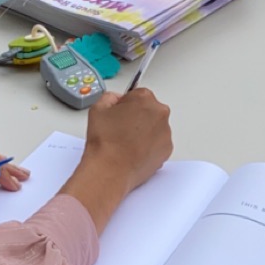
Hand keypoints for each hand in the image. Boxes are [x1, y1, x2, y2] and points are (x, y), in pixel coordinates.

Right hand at [61, 88, 172, 232]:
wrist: (110, 170)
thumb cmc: (105, 142)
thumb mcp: (98, 108)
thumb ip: (109, 97)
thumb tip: (115, 99)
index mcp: (144, 99)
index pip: (137, 94)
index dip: (125, 105)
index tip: (119, 114)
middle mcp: (160, 114)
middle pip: (149, 110)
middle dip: (137, 117)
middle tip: (121, 130)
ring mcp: (165, 133)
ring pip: (155, 127)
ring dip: (144, 132)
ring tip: (126, 143)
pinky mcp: (166, 150)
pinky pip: (158, 144)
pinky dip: (149, 146)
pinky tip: (134, 151)